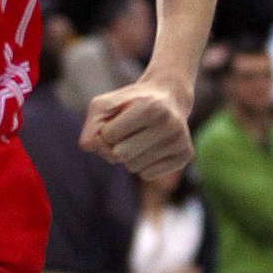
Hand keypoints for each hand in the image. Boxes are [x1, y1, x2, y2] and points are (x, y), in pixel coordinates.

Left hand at [79, 80, 194, 183]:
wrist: (170, 97)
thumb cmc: (131, 102)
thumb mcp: (106, 104)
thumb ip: (92, 123)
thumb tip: (87, 146)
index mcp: (150, 107)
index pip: (108, 135)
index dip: (107, 130)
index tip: (119, 120)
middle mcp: (169, 124)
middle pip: (120, 155)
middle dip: (115, 146)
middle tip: (129, 132)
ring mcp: (180, 140)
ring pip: (133, 167)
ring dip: (129, 157)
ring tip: (141, 138)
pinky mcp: (186, 155)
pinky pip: (148, 175)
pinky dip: (143, 165)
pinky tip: (153, 147)